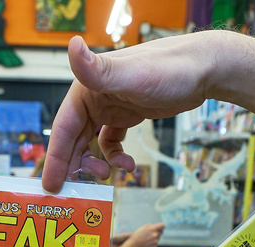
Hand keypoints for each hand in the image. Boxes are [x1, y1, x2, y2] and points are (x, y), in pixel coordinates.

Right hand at [42, 35, 215, 191]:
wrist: (204, 69)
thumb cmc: (169, 69)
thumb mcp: (132, 75)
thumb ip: (98, 69)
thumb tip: (72, 46)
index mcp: (87, 88)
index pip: (62, 128)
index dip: (55, 158)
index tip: (50, 185)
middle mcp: (94, 98)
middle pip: (72, 140)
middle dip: (72, 167)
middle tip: (74, 192)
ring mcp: (110, 108)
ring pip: (90, 144)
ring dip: (94, 164)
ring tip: (107, 176)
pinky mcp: (126, 116)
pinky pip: (111, 143)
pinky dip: (116, 157)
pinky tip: (129, 165)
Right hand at [122, 223, 163, 246]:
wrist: (133, 246)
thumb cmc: (137, 236)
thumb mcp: (143, 227)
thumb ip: (151, 226)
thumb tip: (157, 226)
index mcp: (152, 229)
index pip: (162, 225)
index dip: (161, 226)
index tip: (159, 227)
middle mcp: (155, 235)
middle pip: (161, 232)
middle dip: (157, 232)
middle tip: (150, 234)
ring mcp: (156, 241)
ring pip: (158, 238)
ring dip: (154, 238)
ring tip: (147, 239)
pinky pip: (156, 243)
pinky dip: (153, 243)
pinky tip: (147, 243)